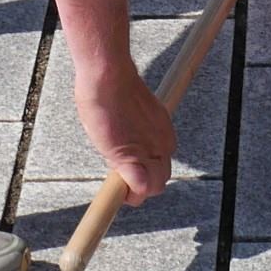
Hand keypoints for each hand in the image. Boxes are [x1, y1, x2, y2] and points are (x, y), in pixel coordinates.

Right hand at [78, 62, 175, 204]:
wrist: (108, 76)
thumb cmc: (112, 85)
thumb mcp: (130, 111)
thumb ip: (134, 129)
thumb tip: (122, 137)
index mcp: (163, 131)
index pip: (162, 163)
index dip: (145, 169)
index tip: (129, 166)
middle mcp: (162, 143)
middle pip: (161, 179)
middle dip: (143, 184)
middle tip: (121, 178)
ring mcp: (149, 152)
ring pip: (153, 188)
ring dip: (135, 191)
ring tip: (118, 183)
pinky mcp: (130, 159)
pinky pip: (139, 189)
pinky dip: (129, 194)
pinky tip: (116, 188)